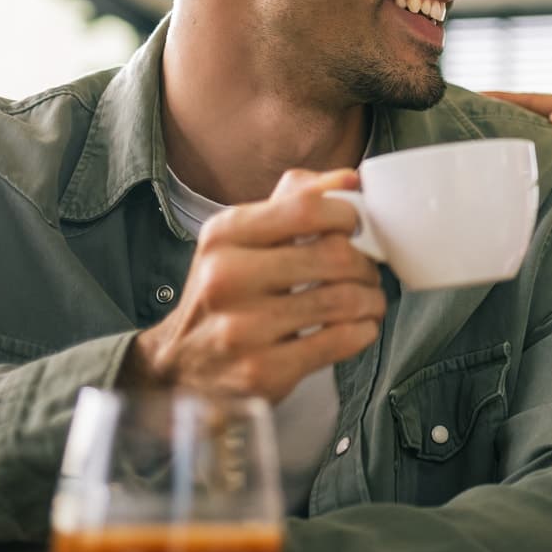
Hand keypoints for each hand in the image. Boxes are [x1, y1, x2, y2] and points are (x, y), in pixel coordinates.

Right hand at [123, 169, 384, 402]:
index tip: (355, 228)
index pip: (308, 208)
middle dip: (366, 263)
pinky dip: (363, 331)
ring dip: (371, 299)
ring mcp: (243, 329)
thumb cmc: (226, 292)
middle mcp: (227, 279)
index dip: (348, 215)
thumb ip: (294, 202)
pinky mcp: (263, 371)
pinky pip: (341, 341)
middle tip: (368, 271)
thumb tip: (349, 179)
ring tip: (369, 300)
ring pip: (344, 300)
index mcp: (224, 235)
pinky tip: (357, 328)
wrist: (180, 365)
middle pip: (335, 256)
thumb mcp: (242, 239)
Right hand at [485, 91, 551, 295]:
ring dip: (509, 147)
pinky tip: (503, 182)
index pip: (538, 102)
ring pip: (534, 149)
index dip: (507, 99)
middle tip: (466, 122)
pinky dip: (522, 173)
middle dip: (501, 120)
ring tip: (476, 149)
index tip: (474, 97)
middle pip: (531, 123)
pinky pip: (541, 174)